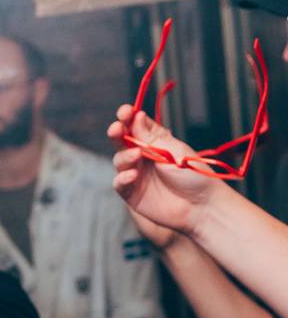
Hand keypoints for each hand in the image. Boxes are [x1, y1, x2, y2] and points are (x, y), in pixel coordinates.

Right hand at [107, 105, 220, 239]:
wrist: (201, 205)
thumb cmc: (193, 175)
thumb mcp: (173, 150)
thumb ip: (151, 137)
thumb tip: (136, 116)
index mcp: (155, 142)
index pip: (135, 125)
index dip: (128, 116)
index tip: (125, 111)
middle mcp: (142, 156)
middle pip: (122, 140)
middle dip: (117, 132)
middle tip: (117, 128)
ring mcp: (136, 174)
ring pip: (119, 159)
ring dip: (124, 156)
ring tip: (136, 156)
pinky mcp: (131, 193)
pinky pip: (119, 182)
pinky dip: (123, 178)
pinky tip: (133, 175)